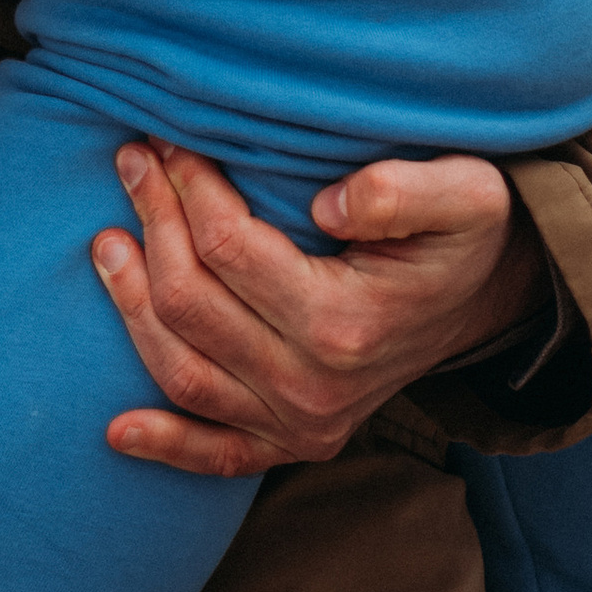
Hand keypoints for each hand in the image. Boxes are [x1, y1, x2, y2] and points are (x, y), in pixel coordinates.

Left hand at [89, 138, 548, 476]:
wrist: (484, 299)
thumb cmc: (462, 234)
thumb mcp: (466, 194)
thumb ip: (404, 191)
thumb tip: (329, 203)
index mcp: (347, 323)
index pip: (227, 248)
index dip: (188, 187)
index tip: (170, 139)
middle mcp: (317, 387)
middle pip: (191, 304)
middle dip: (152, 223)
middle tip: (133, 161)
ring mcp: (302, 423)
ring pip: (182, 371)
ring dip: (131, 306)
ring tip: (107, 241)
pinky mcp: (293, 442)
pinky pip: (217, 453)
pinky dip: (165, 444)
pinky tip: (115, 429)